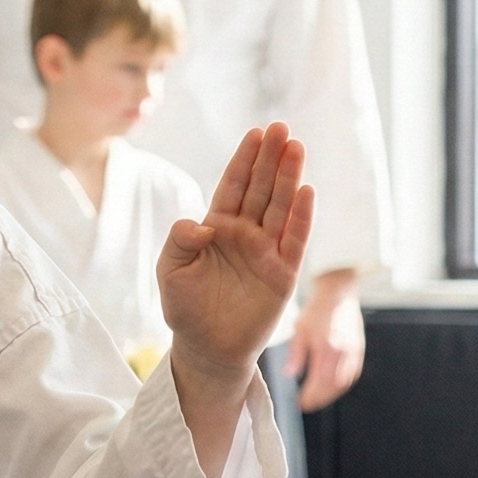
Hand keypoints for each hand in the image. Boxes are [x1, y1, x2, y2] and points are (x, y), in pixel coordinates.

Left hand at [157, 123, 312, 477]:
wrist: (206, 349)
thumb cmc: (185, 309)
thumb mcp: (170, 273)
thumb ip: (179, 243)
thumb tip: (199, 223)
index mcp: (217, 228)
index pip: (233, 187)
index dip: (244, 160)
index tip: (254, 133)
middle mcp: (245, 234)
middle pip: (260, 189)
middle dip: (270, 158)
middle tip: (280, 127)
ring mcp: (265, 252)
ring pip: (279, 207)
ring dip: (288, 178)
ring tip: (295, 148)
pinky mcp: (282, 274)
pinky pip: (293, 241)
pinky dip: (300, 217)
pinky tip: (306, 191)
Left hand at [286, 269, 365, 409]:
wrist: (338, 291)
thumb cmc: (316, 309)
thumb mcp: (299, 329)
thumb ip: (296, 354)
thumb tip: (290, 374)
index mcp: (327, 346)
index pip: (320, 381)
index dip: (311, 396)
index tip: (300, 403)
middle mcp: (343, 351)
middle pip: (334, 386)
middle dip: (320, 399)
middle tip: (307, 405)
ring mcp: (354, 350)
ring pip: (345, 382)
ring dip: (331, 395)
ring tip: (317, 399)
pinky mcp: (359, 348)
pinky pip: (353, 373)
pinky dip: (342, 385)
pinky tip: (332, 388)